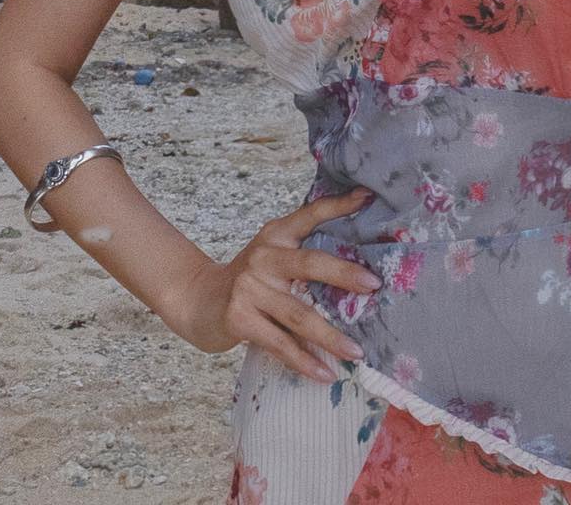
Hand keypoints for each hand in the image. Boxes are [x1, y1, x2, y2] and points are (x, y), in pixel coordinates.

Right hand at [167, 185, 380, 378]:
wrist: (197, 300)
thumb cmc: (248, 280)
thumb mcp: (271, 254)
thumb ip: (301, 253)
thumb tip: (356, 267)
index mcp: (275, 235)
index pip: (310, 214)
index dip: (339, 205)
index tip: (367, 197)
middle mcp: (264, 256)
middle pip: (310, 263)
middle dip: (344, 275)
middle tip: (374, 285)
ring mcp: (250, 287)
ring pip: (299, 314)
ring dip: (331, 336)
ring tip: (356, 351)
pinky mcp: (240, 318)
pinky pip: (280, 344)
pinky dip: (305, 361)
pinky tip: (325, 373)